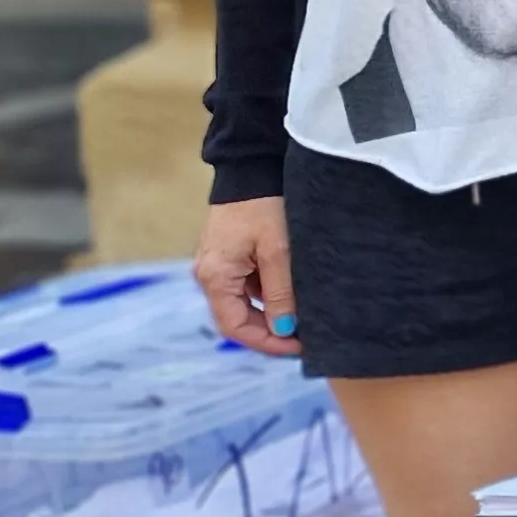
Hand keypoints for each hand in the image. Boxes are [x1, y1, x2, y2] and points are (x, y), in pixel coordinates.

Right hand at [197, 198, 301, 355]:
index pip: (235, 327)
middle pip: (238, 318)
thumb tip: (284, 328)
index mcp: (215, 276)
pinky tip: (295, 295)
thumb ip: (280, 292)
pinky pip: (248, 286)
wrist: (251, 168)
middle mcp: (210, 275)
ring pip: (245, 303)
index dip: (267, 342)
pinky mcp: (230, 256)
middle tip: (306, 339)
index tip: (298, 348)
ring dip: (272, 313)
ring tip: (306, 319)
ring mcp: (218, 266)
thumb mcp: (278, 250)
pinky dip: (270, 295)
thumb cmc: (264, 206)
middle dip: (271, 332)